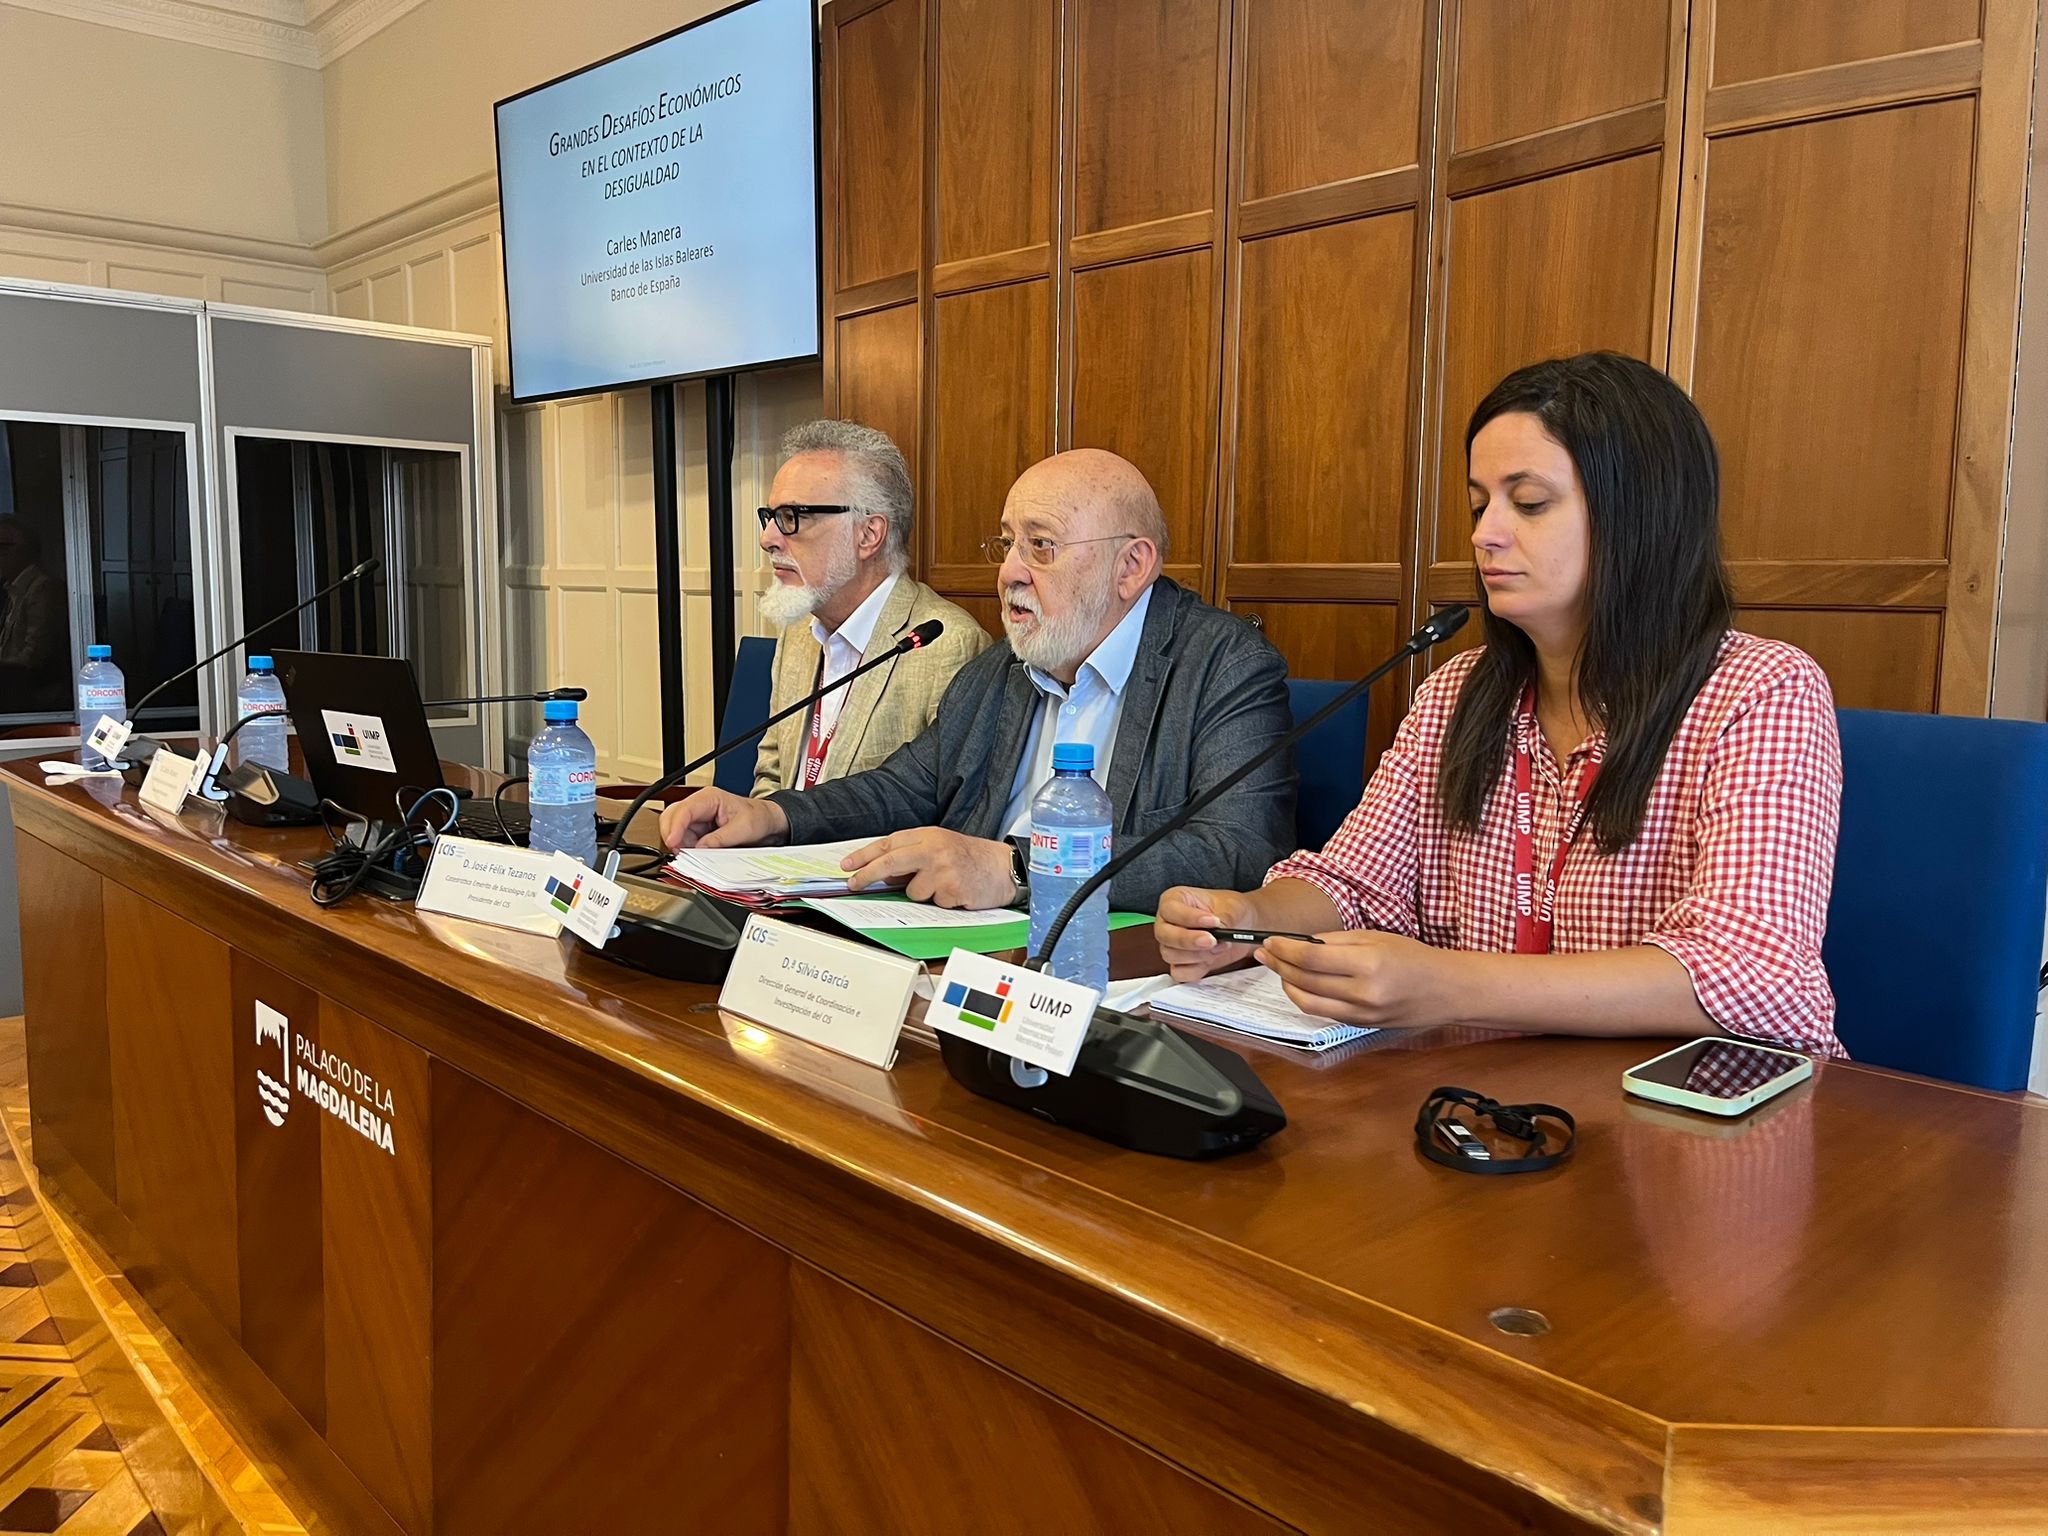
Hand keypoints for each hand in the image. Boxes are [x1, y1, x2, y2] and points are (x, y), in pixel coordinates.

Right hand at [659, 788, 788, 850]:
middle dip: (673, 836)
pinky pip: (683, 839)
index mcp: (709, 798)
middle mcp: (699, 805)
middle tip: (681, 854)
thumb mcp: (744, 829)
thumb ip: (721, 839)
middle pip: (671, 818)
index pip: (684, 810)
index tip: (673, 842)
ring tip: (695, 855)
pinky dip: (685, 848)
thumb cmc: (758, 817)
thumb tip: (700, 848)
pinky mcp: (697, 830)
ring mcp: (697, 818)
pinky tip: (696, 854)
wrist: (766, 821)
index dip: (675, 827)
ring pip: (674, 830)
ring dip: (680, 845)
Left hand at [839, 828, 1014, 909]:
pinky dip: (942, 902)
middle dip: (867, 874)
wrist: (1005, 868)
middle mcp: (934, 849)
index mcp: (929, 835)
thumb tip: (883, 874)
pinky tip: (957, 892)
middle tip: (853, 884)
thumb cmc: (972, 858)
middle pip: (890, 862)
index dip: (864, 855)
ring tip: (944, 886)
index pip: (889, 843)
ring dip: (923, 894)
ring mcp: (943, 869)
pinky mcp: (952, 889)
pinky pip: (933, 903)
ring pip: (912, 891)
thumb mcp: (940, 848)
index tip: (847, 866)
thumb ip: (912, 856)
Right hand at [1155, 886, 1263, 981]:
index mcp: (1174, 900)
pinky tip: (1210, 960)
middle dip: (1189, 940)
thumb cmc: (1230, 909)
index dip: (1189, 917)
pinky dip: (1196, 970)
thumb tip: (1219, 932)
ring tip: (1220, 946)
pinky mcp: (1181, 964)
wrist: (1241, 925)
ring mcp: (1171, 945)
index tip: (1213, 921)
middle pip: (1165, 935)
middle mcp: (1168, 923)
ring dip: (1198, 955)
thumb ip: (1223, 919)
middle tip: (1212, 940)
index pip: (1170, 909)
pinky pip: (1180, 972)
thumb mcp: (1231, 907)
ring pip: (1171, 955)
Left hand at [1256, 930, 1451, 1029]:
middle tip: (1265, 953)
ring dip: (1287, 985)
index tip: (1270, 941)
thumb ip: (1335, 941)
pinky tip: (1300, 984)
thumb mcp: (1375, 937)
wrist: (1446, 991)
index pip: (1310, 957)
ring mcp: (1361, 1014)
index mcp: (1367, 964)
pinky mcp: (1360, 1026)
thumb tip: (1299, 943)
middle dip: (1279, 965)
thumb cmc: (1413, 958)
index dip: (1284, 949)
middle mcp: (1363, 993)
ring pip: (1307, 1003)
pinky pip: (1324, 1013)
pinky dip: (1306, 998)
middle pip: (1304, 981)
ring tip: (1279, 969)